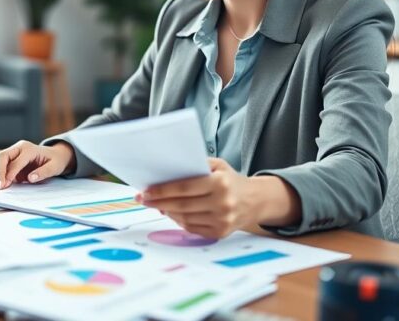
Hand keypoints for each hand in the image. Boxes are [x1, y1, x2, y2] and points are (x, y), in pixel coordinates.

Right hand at [0, 141, 73, 188]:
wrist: (54, 155)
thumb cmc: (55, 161)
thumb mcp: (55, 167)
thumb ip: (44, 172)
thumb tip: (31, 178)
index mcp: (30, 149)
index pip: (16, 161)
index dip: (10, 173)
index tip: (6, 184)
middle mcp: (19, 148)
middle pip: (2, 156)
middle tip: (0, 186)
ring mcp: (14, 152)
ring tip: (0, 186)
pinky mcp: (11, 158)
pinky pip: (0, 164)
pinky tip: (1, 183)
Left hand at [136, 157, 254, 239]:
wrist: (255, 201)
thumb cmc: (230, 180)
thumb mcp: (217, 166)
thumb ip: (194, 167)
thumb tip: (165, 175)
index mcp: (220, 183)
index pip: (185, 187)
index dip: (163, 190)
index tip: (146, 190)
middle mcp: (222, 203)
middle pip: (182, 205)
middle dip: (158, 202)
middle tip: (143, 198)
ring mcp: (222, 220)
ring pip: (184, 218)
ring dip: (166, 212)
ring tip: (155, 205)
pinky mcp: (220, 233)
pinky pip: (191, 228)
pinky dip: (178, 220)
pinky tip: (171, 213)